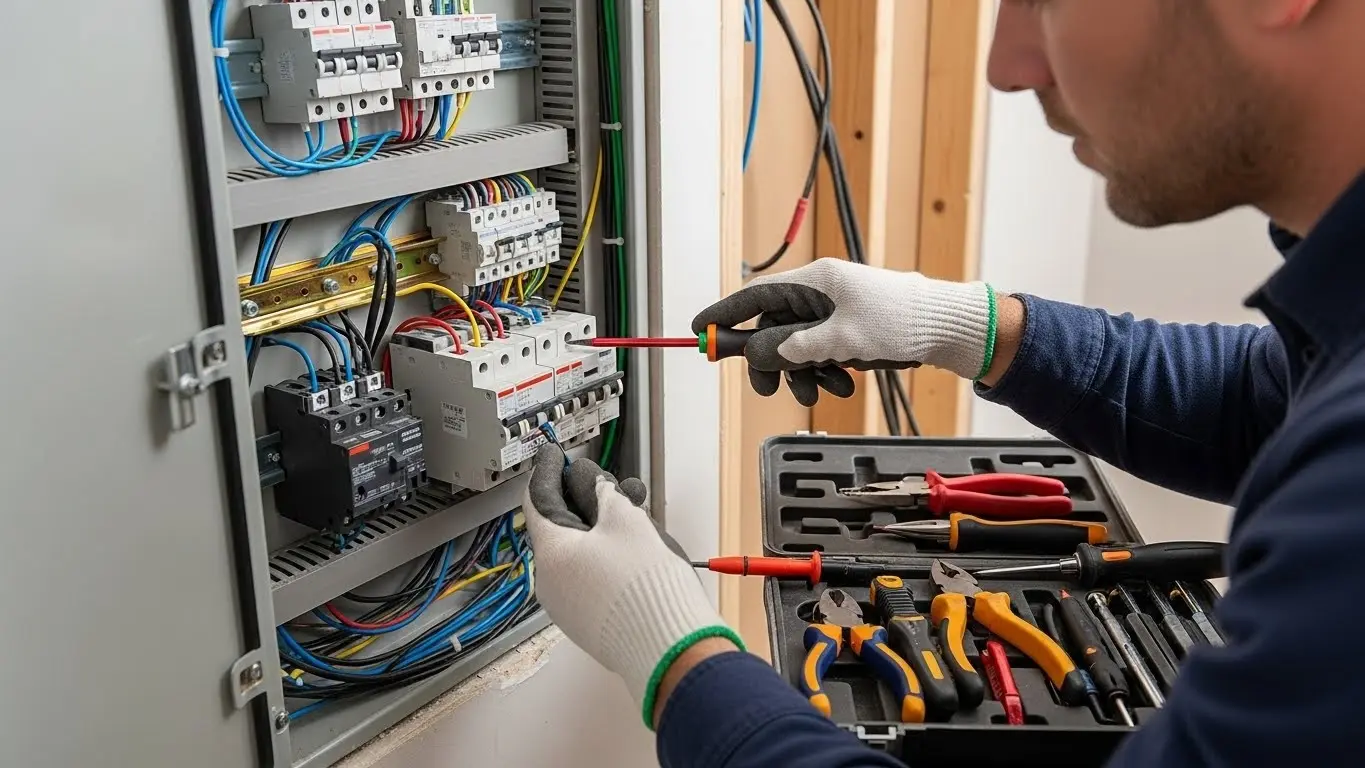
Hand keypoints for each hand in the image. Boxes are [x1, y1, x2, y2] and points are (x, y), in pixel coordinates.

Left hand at [523, 445, 743, 727]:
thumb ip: (604, 493)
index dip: (547, 470)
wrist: (670, 647)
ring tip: (634, 505)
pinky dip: (607, 552)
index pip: (538, 499)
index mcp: (551, 552)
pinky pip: (591, 575)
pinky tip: (635, 541)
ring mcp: (569, 605)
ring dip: (604, 523)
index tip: (552, 452)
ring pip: (581, 550)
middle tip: (603, 477)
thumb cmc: (646, 583)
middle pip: (561, 524)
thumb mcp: (626, 519)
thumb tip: (593, 484)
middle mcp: (551, 581)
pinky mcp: (590, 620)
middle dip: (585, 496)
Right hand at [691, 258, 996, 404]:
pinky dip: (825, 373)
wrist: (948, 328)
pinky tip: (844, 383)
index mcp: (814, 282)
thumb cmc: (900, 321)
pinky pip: (820, 354)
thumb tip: (760, 353)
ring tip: (827, 390)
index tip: (700, 331)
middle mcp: (819, 294)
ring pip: (796, 347)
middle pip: (772, 328)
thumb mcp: (841, 339)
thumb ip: (795, 347)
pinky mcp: (848, 330)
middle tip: (770, 389)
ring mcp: (834, 312)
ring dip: (803, 374)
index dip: (724, 315)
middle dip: (771, 362)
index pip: (754, 296)